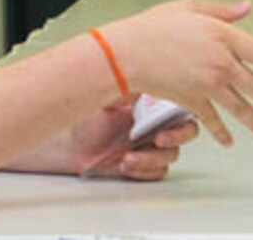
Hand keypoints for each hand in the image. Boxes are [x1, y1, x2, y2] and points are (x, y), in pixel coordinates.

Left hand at [70, 95, 198, 179]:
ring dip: (151, 158)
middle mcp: (155, 123)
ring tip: (127, 159)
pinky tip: (126, 166)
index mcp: (152, 103)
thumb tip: (145, 81)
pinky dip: (145, 171)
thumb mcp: (106, 97)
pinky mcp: (143, 166)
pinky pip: (157, 172)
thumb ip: (128, 90)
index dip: (179, 116)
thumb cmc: (85, 118)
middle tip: (157, 141)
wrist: (66, 145)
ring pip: (170, 155)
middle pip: (185, 131)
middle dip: (175, 138)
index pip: (181, 106)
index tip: (163, 126)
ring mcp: (150, 145)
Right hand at [100, 0, 252, 147]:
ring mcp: (208, 85)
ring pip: (242, 109)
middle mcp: (222, 63)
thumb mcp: (191, 7)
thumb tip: (248, 7)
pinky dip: (222, 132)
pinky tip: (230, 141)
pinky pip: (212, 119)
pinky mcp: (192, 100)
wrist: (127, 52)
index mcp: (226, 37)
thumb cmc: (155, 26)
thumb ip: (224, 11)